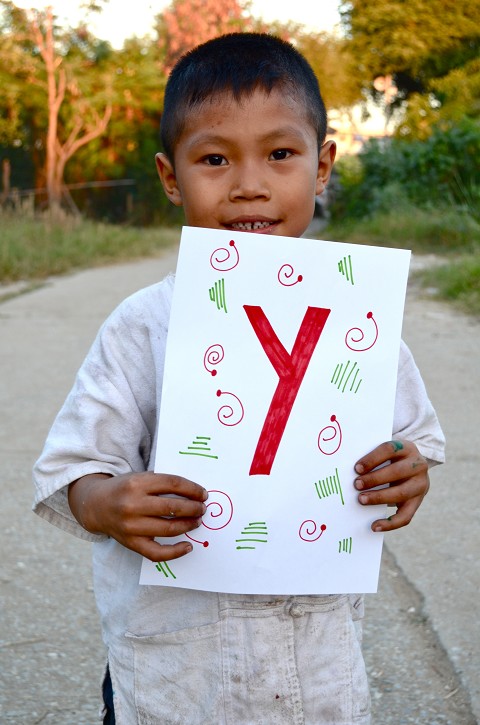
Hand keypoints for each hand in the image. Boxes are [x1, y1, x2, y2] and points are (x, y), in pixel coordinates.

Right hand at [68, 471, 207, 560]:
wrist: (96, 506)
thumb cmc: (123, 489)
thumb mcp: (139, 477)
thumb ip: (161, 483)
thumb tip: (193, 493)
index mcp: (137, 483)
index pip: (173, 484)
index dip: (192, 489)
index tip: (203, 494)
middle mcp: (133, 504)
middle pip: (173, 507)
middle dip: (194, 508)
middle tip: (202, 509)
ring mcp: (131, 526)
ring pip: (168, 529)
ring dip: (188, 526)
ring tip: (197, 521)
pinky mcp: (130, 543)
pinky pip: (156, 553)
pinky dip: (175, 552)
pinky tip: (188, 546)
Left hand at [354, 439, 428, 531]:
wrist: (414, 468)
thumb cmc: (391, 459)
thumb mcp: (386, 453)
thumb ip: (372, 458)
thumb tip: (349, 471)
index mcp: (407, 448)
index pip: (389, 449)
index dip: (372, 459)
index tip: (357, 468)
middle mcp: (418, 465)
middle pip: (396, 472)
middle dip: (374, 479)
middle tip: (356, 485)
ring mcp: (420, 484)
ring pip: (401, 493)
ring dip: (379, 498)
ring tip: (361, 500)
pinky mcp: (418, 501)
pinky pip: (406, 516)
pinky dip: (390, 524)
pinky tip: (374, 526)